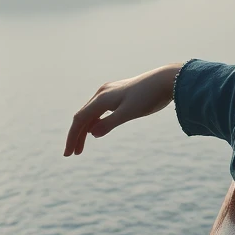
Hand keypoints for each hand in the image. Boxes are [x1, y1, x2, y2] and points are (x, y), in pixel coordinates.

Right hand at [64, 62, 182, 155]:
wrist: (166, 80)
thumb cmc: (148, 96)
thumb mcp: (129, 113)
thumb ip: (109, 123)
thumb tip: (91, 133)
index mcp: (102, 98)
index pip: (80, 119)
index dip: (72, 137)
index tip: (68, 154)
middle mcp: (102, 93)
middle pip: (83, 116)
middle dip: (76, 135)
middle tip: (73, 154)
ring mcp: (110, 92)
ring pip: (91, 113)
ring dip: (85, 130)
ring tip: (81, 148)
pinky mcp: (119, 93)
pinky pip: (100, 110)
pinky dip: (95, 122)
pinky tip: (96, 130)